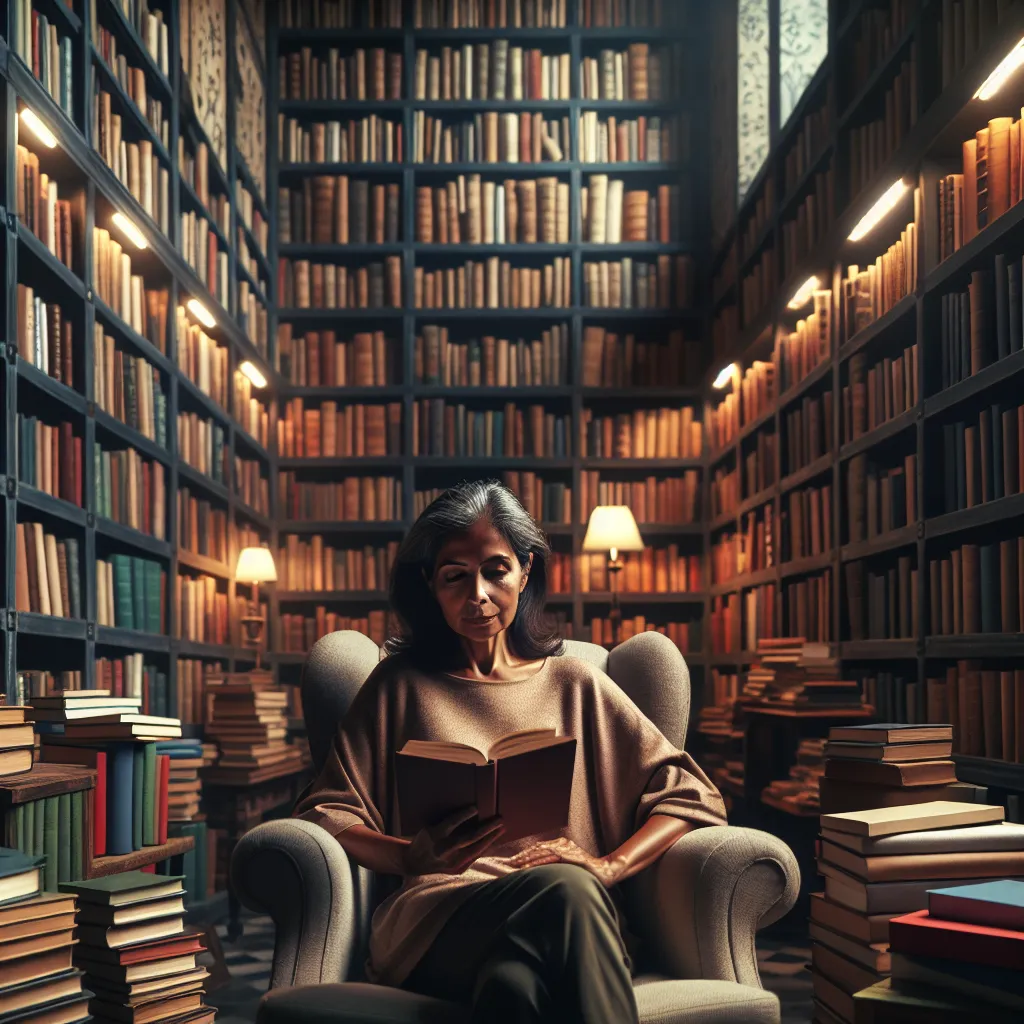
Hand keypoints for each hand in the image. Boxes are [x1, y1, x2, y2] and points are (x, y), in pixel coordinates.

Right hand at [401, 806, 504, 876]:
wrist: (415, 864)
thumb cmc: (424, 840)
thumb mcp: (429, 827)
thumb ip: (446, 821)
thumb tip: (470, 810)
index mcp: (434, 835)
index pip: (451, 823)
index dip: (463, 815)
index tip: (475, 807)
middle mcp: (443, 850)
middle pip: (469, 838)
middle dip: (487, 828)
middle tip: (499, 819)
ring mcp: (451, 862)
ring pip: (475, 849)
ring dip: (490, 838)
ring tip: (501, 828)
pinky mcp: (456, 870)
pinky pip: (474, 856)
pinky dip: (484, 847)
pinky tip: (493, 839)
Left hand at [506, 837, 626, 887]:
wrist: (607, 871)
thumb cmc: (589, 870)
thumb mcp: (570, 865)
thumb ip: (557, 864)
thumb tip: (540, 870)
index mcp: (562, 844)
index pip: (540, 848)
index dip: (526, 854)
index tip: (514, 861)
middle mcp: (563, 844)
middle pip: (538, 848)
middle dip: (522, 856)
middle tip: (508, 863)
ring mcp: (566, 849)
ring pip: (541, 852)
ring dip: (526, 859)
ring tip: (514, 865)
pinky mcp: (569, 856)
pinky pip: (548, 858)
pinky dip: (536, 863)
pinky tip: (527, 868)